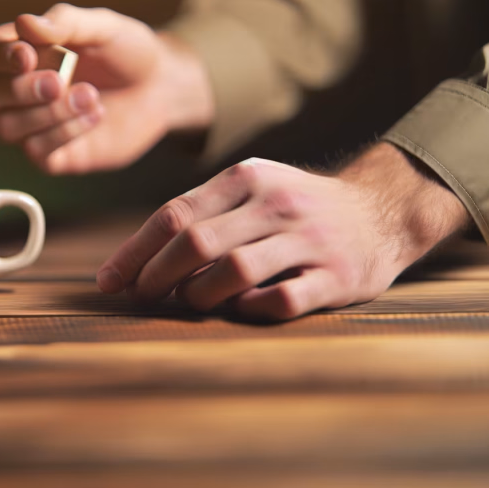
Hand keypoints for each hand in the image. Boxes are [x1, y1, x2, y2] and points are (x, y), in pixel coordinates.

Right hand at [0, 3, 213, 174]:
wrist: (162, 88)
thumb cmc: (127, 52)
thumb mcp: (103, 26)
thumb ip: (65, 23)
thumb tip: (24, 23)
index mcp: (20, 52)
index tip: (28, 55)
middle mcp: (17, 90)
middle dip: (16, 89)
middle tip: (59, 81)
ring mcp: (33, 125)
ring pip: (6, 128)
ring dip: (48, 113)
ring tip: (90, 95)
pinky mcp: (54, 155)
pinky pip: (38, 151)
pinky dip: (67, 131)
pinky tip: (95, 114)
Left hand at [96, 143, 469, 319]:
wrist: (380, 210)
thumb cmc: (292, 209)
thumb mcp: (249, 191)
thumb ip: (200, 216)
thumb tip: (134, 263)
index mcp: (245, 178)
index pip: (173, 215)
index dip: (134, 253)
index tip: (107, 282)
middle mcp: (275, 203)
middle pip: (195, 242)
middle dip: (156, 276)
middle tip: (143, 297)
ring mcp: (308, 239)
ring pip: (233, 271)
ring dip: (198, 295)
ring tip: (190, 303)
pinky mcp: (336, 275)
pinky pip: (280, 299)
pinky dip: (249, 309)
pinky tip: (239, 309)